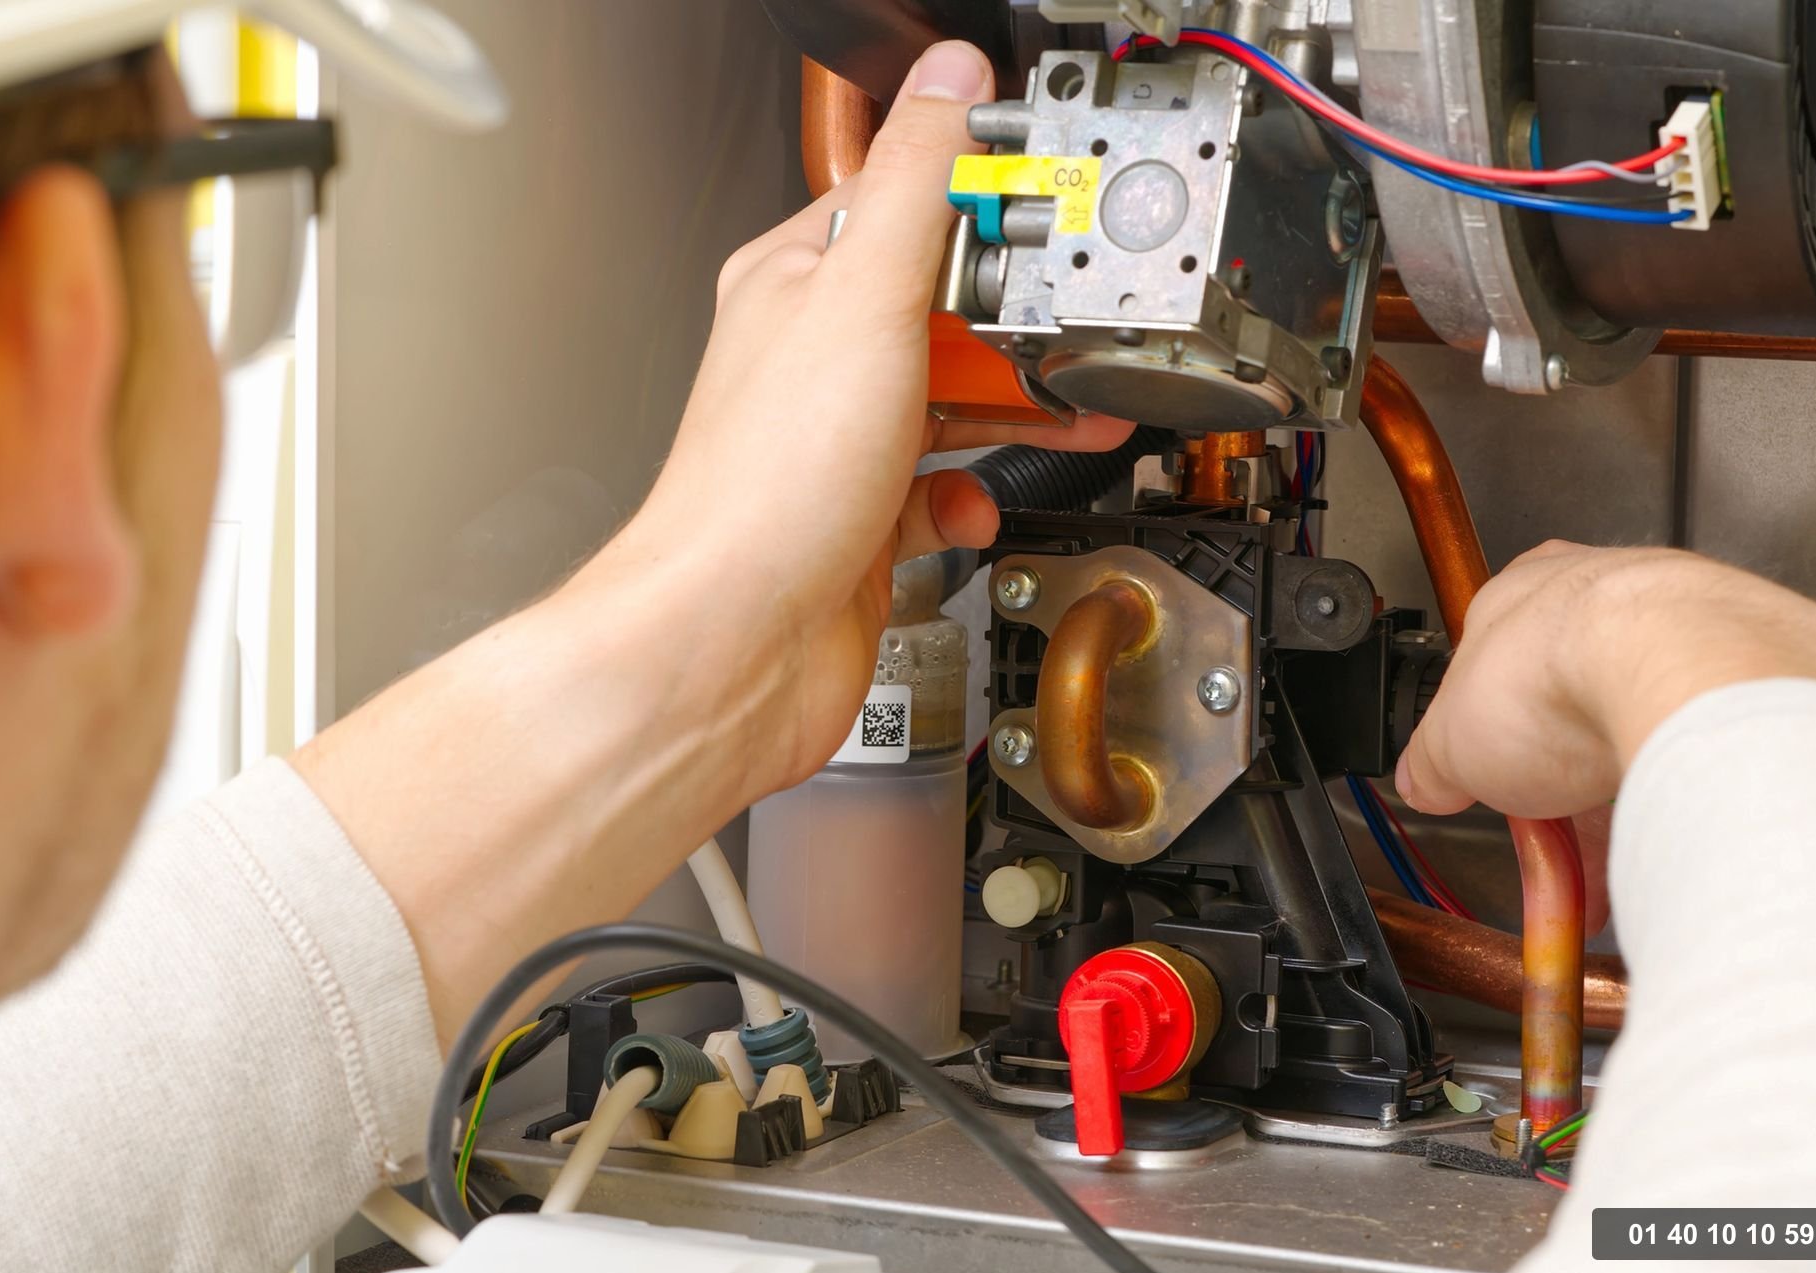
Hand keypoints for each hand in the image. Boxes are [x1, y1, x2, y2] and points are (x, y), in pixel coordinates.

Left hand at [609, 40, 1132, 793]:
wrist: (735, 647)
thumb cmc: (766, 487)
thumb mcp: (865, 304)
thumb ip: (918, 186)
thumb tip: (951, 81)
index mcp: (798, 287)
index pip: (904, 208)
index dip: (985, 209)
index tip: (1055, 219)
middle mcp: (812, 363)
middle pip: (941, 312)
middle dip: (1019, 324)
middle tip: (1080, 326)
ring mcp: (837, 448)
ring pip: (948, 404)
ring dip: (1016, 409)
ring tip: (1078, 410)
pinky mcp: (860, 525)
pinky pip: (936, 494)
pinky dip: (969, 497)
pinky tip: (976, 501)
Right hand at [1396, 540, 1815, 821]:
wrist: (1669, 678)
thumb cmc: (1556, 675)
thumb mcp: (1447, 743)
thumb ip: (1430, 763)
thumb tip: (1422, 781)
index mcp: (1519, 594)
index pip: (1490, 667)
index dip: (1484, 736)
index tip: (1485, 783)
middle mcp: (1602, 597)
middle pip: (1568, 702)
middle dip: (1556, 781)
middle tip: (1547, 835)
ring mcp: (1675, 629)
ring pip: (1635, 728)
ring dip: (1616, 801)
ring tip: (1603, 863)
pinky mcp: (1735, 674)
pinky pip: (1692, 747)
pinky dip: (1671, 798)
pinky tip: (1653, 839)